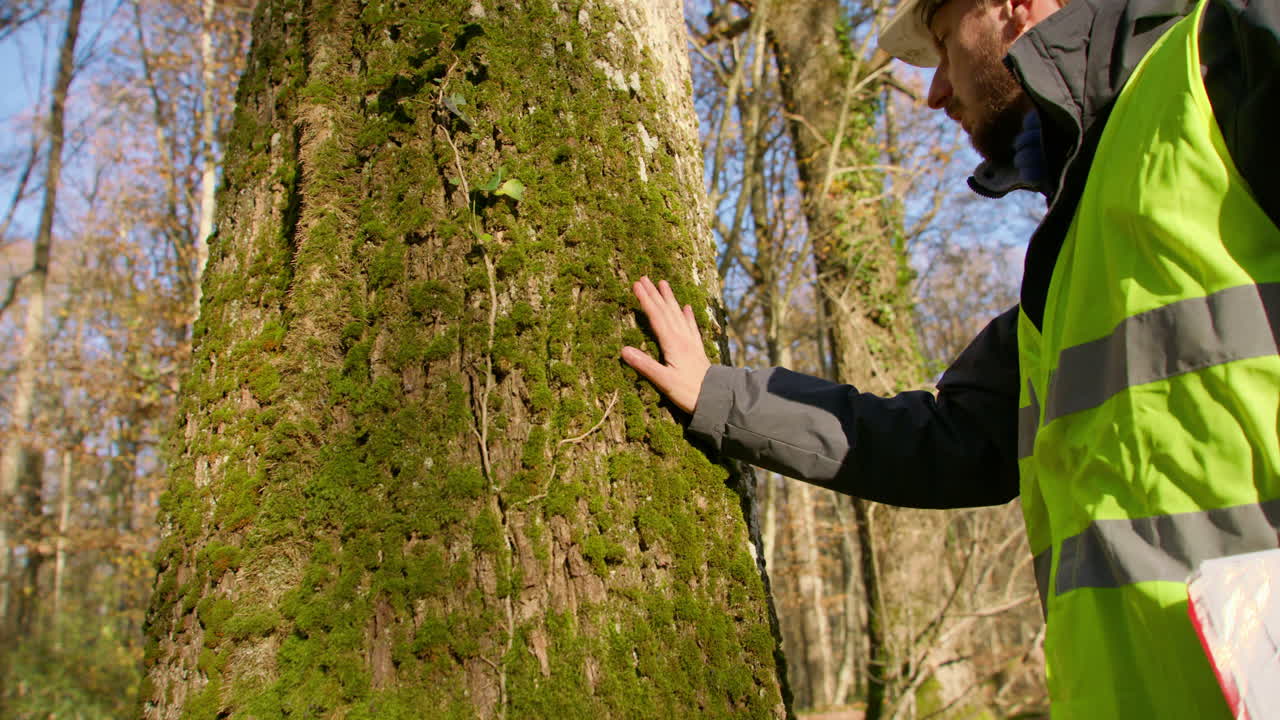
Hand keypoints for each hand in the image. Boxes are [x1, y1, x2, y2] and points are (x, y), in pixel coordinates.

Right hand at [621, 276, 710, 413]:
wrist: (715, 398)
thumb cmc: (689, 392)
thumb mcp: (664, 381)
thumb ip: (644, 365)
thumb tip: (624, 350)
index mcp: (673, 344)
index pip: (656, 316)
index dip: (646, 300)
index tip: (636, 285)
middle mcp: (682, 338)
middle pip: (666, 311)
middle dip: (654, 294)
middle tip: (644, 277)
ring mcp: (691, 342)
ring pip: (679, 314)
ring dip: (670, 298)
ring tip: (663, 283)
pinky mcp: (697, 349)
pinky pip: (691, 327)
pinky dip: (688, 316)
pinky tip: (687, 308)